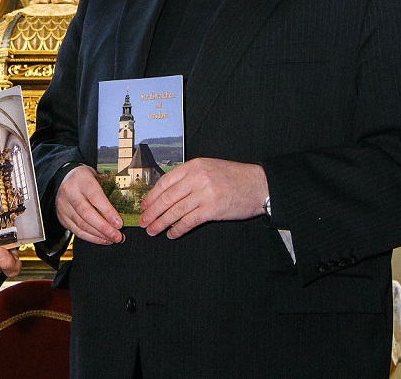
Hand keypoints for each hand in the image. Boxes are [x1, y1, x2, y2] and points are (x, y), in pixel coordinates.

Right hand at [56, 166, 123, 244]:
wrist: (63, 177)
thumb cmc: (85, 178)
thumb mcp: (97, 176)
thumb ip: (108, 188)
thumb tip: (126, 207)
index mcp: (82, 179)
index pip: (95, 197)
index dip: (108, 212)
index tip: (119, 223)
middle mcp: (70, 192)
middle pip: (87, 214)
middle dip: (104, 228)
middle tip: (117, 236)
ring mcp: (64, 206)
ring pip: (81, 224)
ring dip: (99, 235)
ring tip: (112, 239)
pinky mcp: (62, 217)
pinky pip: (76, 231)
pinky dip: (90, 237)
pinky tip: (102, 239)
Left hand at [138, 158, 267, 237]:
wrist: (257, 184)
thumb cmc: (233, 177)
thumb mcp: (209, 168)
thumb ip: (189, 177)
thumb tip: (167, 193)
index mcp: (193, 166)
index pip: (165, 182)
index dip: (152, 196)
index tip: (144, 205)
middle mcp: (197, 178)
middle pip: (167, 197)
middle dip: (152, 212)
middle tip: (143, 221)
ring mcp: (204, 193)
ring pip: (175, 210)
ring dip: (161, 222)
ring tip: (153, 230)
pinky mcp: (212, 209)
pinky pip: (189, 221)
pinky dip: (178, 229)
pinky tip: (172, 234)